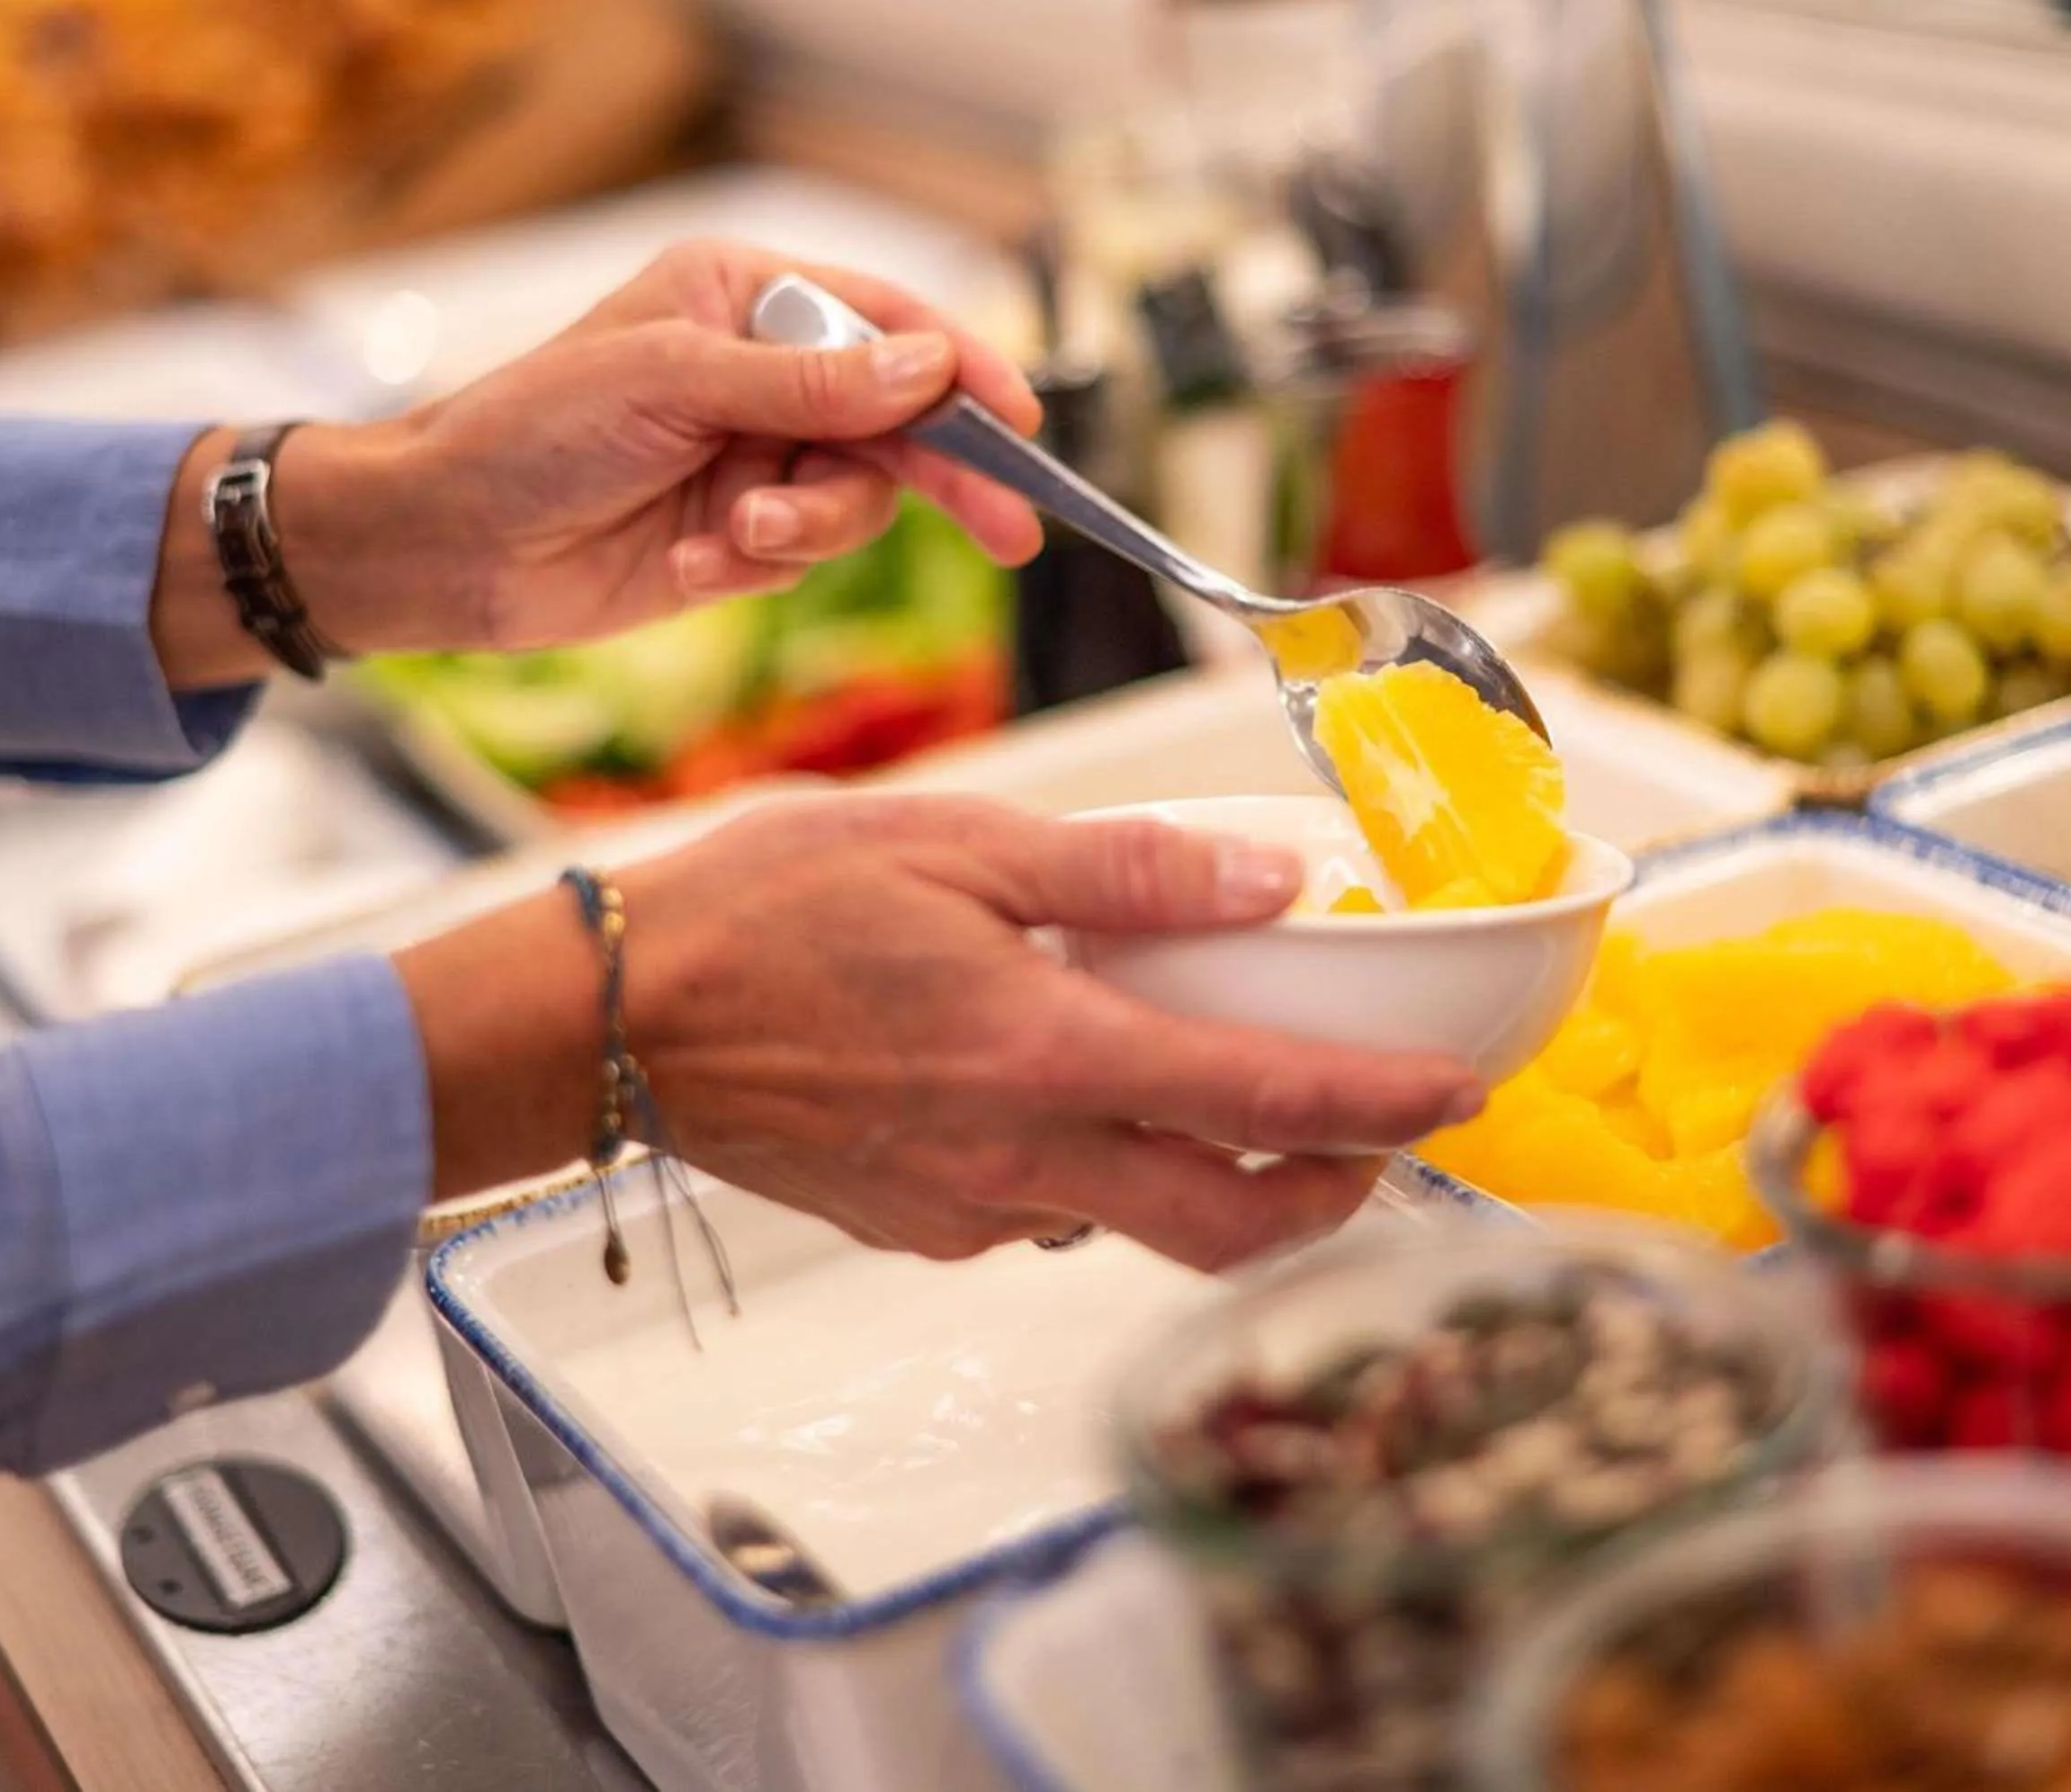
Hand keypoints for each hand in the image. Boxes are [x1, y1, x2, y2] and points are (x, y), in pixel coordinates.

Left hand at [153, 240, 1044, 685]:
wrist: (444, 541)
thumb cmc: (529, 429)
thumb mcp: (673, 384)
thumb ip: (809, 383)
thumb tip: (931, 367)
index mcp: (746, 297)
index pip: (889, 322)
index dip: (963, 369)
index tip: (1020, 421)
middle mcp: (763, 371)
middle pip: (899, 419)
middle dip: (943, 476)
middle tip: (1007, 533)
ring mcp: (755, 455)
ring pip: (858, 498)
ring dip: (808, 527)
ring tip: (737, 536)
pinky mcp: (739, 533)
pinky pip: (802, 554)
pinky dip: (757, 564)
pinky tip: (692, 561)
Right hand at [394, 797, 1486, 1272]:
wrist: (609, 1017)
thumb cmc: (764, 912)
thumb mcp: (956, 845)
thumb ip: (1125, 873)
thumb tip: (1267, 883)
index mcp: (1047, 1059)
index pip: (1265, 1111)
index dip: (1387, 1111)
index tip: (1461, 1097)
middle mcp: (1021, 1162)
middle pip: (1230, 1226)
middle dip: (1332, 1193)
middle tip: (1377, 1133)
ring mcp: (966, 1210)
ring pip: (1137, 1225)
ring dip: (1212, 1178)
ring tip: (1220, 1085)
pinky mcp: (915, 1225)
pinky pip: (1046, 1214)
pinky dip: (1099, 1168)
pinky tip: (1067, 1086)